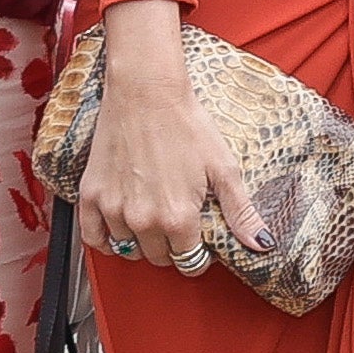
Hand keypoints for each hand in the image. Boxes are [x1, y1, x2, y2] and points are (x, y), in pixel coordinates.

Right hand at [75, 4, 269, 270]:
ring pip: (128, 249)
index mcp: (178, 217)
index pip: (189, 262)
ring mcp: (113, 209)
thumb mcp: (223, 167)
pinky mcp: (90, 195)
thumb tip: (263, 245)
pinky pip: (93, 238)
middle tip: (177, 224)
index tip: (199, 240)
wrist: (146, 91)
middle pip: (159, 258)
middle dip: (172, 248)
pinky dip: (106, 242)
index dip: (198, 254)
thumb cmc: (186, 124)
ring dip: (142, 241)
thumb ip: (241, 211)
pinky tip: (119, 233)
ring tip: (152, 218)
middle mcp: (143, 220)